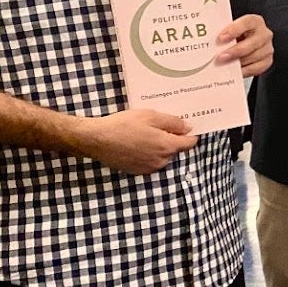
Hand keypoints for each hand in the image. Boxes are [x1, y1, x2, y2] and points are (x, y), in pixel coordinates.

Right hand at [80, 109, 197, 174]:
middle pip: (175, 149)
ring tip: (144, 134)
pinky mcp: (138, 171)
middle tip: (158, 126)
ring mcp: (149, 168)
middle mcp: (161, 160)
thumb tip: (188, 128)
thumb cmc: (123, 125)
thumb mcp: (151, 116)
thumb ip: (173, 122)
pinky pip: (151, 161)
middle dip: (171, 138)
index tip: (187, 127)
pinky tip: (137, 143)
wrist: (97, 139)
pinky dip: (148, 153)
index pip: (189, 143)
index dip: (190, 134)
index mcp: (167, 146)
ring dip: (159, 146)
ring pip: (163, 156)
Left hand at [215, 14, 272, 77]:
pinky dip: (245, 70)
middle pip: (254, 42)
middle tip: (221, 57)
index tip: (221, 38)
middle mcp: (264, 34)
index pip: (247, 22)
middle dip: (236, 50)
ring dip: (239, 62)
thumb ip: (223, 33)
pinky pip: (257, 67)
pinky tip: (234, 71)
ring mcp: (267, 48)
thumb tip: (207, 41)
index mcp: (254, 21)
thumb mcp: (230, 30)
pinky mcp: (267, 61)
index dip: (235, 29)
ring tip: (224, 65)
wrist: (243, 43)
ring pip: (256, 56)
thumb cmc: (235, 35)